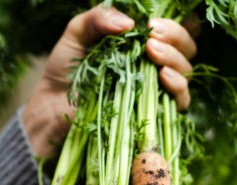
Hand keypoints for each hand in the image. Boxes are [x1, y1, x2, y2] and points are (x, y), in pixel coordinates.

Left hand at [23, 5, 197, 157]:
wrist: (50, 109)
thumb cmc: (64, 71)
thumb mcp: (76, 34)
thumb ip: (99, 18)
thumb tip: (130, 24)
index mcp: (139, 42)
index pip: (172, 28)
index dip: (178, 21)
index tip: (156, 19)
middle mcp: (152, 64)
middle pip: (186, 47)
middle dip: (175, 35)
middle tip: (153, 33)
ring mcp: (154, 89)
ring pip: (186, 70)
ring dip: (175, 57)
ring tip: (152, 52)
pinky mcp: (152, 113)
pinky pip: (181, 101)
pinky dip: (179, 86)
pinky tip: (163, 76)